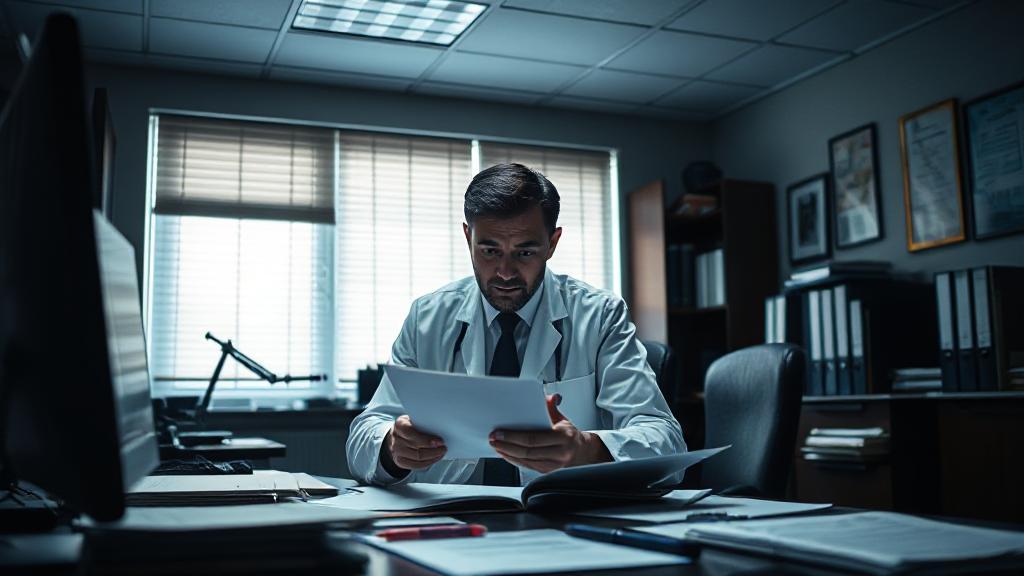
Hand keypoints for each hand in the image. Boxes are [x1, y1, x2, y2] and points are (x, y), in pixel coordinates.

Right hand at [383, 415, 446, 472]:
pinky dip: (427, 463)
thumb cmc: (410, 425)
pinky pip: (415, 465)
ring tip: (441, 453)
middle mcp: (395, 439)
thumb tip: (441, 429)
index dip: (427, 439)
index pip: (412, 434)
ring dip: (432, 457)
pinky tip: (435, 458)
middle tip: (443, 448)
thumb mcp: (415, 419)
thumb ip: (424, 423)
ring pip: (417, 458)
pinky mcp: (399, 461)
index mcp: (399, 425)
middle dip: (433, 450)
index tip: (440, 441)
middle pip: (416, 448)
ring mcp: (396, 451)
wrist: (397, 435)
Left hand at [488, 394, 611, 473]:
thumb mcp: (563, 419)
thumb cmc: (570, 435)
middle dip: (506, 445)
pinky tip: (506, 454)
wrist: (584, 453)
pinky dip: (515, 461)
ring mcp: (554, 465)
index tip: (499, 432)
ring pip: (526, 461)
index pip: (534, 438)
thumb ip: (552, 407)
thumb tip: (549, 396)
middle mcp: (560, 453)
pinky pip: (528, 467)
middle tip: (493, 439)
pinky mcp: (548, 472)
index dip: (513, 436)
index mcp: (563, 437)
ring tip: (496, 446)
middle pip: (527, 451)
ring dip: (508, 454)